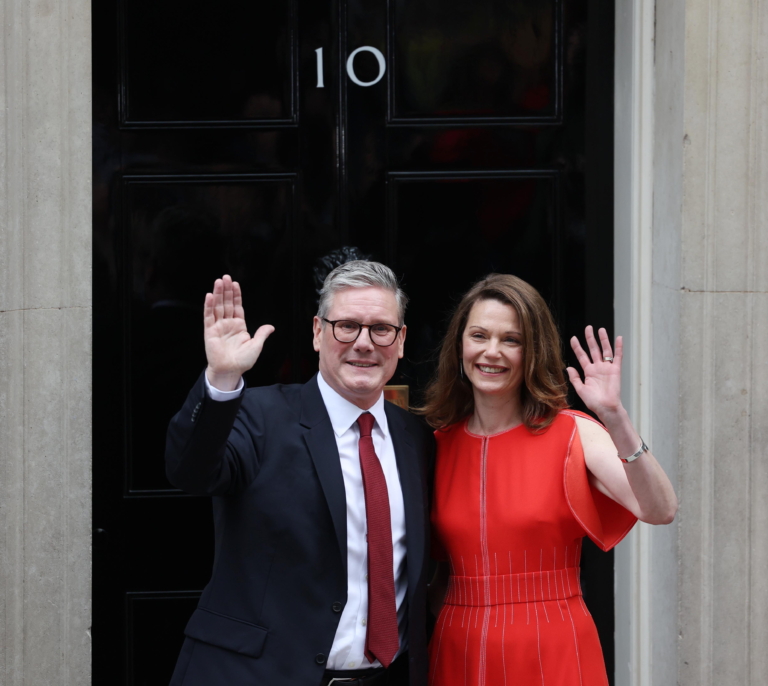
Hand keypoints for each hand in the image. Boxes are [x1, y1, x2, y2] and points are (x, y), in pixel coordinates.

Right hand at [204, 275, 273, 389]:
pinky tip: (209, 296)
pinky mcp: (210, 332)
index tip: (235, 284)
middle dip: (226, 290)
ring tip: (218, 282)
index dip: (236, 295)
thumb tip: (271, 326)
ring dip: (217, 294)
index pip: (237, 307)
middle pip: (226, 303)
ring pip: (217, 307)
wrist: (231, 371)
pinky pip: (209, 317)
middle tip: (225, 277)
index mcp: (239, 326)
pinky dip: (208, 306)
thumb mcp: (256, 346)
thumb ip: (262, 334)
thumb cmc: (243, 361)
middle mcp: (228, 324)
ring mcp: (218, 327)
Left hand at [566, 326, 622, 418]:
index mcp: (588, 372)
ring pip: (605, 350)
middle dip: (590, 339)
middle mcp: (597, 367)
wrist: (605, 408)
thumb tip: (569, 367)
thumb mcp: (580, 389)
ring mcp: (607, 368)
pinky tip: (618, 338)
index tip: (573, 338)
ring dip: (603, 340)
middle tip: (588, 328)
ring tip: (600, 330)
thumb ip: (575, 378)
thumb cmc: (594, 401)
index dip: (577, 347)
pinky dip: (618, 348)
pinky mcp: (616, 370)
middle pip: (593, 350)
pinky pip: (617, 357)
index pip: (582, 356)